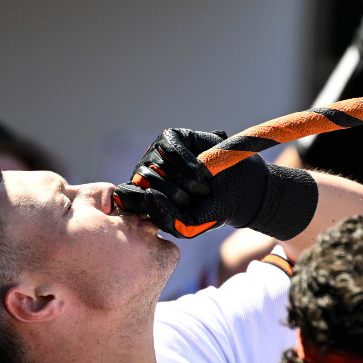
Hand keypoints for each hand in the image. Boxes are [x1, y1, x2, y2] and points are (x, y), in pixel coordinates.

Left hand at [114, 128, 240, 238]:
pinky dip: (190, 165)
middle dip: (174, 196)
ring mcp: (156, 153)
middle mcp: (146, 172)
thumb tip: (149, 195)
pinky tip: (202, 174)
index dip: (146, 204)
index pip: (127, 196)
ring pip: (160, 166)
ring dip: (186, 183)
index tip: (169, 212)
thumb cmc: (208, 209)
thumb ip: (165, 219)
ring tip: (202, 189)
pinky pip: (172, 150)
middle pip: (145, 182)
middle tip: (193, 202)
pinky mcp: (170, 137)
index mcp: (142, 195)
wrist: (235, 190)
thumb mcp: (188, 225)